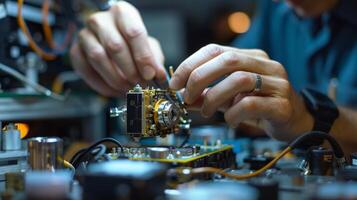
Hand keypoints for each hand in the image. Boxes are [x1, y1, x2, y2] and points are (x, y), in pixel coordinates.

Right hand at [70, 1, 165, 95]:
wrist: (115, 45)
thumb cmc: (133, 44)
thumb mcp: (149, 48)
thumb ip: (154, 61)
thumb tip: (158, 76)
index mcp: (123, 13)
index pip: (133, 32)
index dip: (143, 56)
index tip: (150, 74)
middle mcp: (101, 20)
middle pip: (115, 45)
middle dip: (130, 70)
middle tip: (140, 84)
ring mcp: (85, 34)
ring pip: (98, 57)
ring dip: (115, 78)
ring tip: (128, 88)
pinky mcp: (75, 51)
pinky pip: (86, 70)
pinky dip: (102, 84)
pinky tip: (114, 90)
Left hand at [170, 44, 312, 140]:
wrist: (293, 122)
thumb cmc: (261, 106)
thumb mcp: (229, 99)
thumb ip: (208, 96)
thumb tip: (184, 98)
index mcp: (250, 57)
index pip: (216, 49)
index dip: (191, 64)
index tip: (176, 83)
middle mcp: (265, 65)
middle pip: (227, 60)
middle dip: (200, 78)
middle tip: (187, 96)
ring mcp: (277, 83)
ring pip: (239, 80)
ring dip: (214, 97)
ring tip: (207, 111)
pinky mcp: (282, 104)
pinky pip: (251, 103)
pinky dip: (233, 113)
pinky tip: (229, 120)